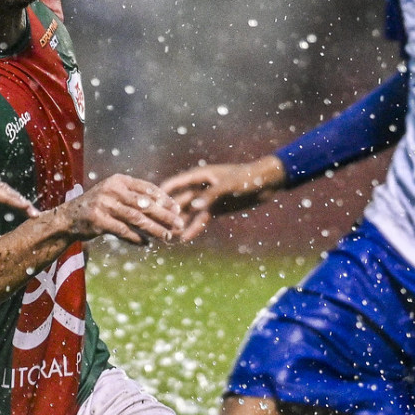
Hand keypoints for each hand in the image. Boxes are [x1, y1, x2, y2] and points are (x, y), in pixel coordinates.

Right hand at [55, 174, 181, 245]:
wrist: (68, 217)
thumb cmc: (98, 206)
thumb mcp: (115, 195)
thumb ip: (135, 198)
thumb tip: (167, 209)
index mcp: (119, 180)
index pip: (148, 188)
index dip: (165, 199)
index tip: (178, 210)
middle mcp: (111, 189)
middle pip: (145, 204)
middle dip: (165, 215)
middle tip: (179, 225)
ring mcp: (103, 204)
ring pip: (136, 218)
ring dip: (154, 229)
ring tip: (167, 237)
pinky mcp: (97, 220)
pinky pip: (123, 231)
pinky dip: (136, 238)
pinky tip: (147, 243)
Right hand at [160, 157, 286, 241]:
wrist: (265, 183)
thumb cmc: (247, 178)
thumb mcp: (229, 185)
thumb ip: (211, 196)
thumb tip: (194, 207)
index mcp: (200, 175)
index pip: (176, 183)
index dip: (162, 193)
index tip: (149, 203)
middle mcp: (200, 187)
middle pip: (179, 199)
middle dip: (168, 211)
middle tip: (156, 225)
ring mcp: (207, 198)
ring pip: (188, 212)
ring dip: (179, 222)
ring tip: (168, 235)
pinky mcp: (215, 209)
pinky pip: (201, 219)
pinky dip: (194, 228)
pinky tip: (185, 238)